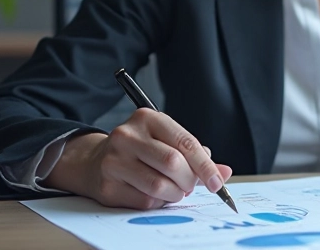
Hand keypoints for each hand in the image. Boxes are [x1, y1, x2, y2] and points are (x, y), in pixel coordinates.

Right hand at [43, 109, 231, 209]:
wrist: (95, 161)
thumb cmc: (140, 150)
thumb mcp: (167, 141)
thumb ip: (196, 156)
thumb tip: (224, 172)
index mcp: (148, 118)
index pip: (185, 142)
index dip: (206, 166)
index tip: (218, 182)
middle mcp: (128, 136)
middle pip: (172, 164)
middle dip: (189, 180)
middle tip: (190, 185)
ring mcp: (114, 161)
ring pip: (159, 185)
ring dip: (175, 194)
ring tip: (174, 190)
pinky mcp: (107, 186)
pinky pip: (145, 201)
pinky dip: (158, 202)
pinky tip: (154, 194)